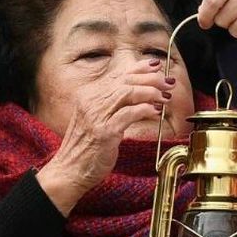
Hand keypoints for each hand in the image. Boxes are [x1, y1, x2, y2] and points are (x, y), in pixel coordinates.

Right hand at [38, 60, 174, 213]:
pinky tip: (155, 112)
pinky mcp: (104, 132)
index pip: (117, 75)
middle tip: (167, 83)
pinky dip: (144, 109)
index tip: (156, 66)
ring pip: (127, 93)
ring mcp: (96, 116)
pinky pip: (128, 114)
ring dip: (150, 92)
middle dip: (150, 79)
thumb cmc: (86, 148)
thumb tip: (141, 93)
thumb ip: (113, 105)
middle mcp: (91, 101)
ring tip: (164, 97)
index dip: (139, 68)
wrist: (69, 171)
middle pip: (125, 81)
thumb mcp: (97, 119)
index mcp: (89, 96)